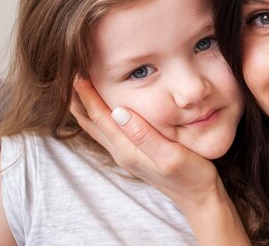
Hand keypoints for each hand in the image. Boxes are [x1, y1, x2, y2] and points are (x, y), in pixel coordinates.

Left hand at [70, 78, 219, 208]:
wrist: (200, 198)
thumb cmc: (192, 175)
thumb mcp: (171, 154)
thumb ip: (144, 135)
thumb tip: (118, 111)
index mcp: (128, 149)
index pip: (99, 117)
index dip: (86, 94)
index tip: (76, 71)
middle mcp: (122, 152)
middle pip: (91, 123)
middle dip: (77, 99)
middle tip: (68, 74)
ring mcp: (127, 155)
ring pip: (98, 128)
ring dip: (86, 107)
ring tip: (78, 87)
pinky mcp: (135, 154)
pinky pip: (108, 132)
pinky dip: (99, 116)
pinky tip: (105, 107)